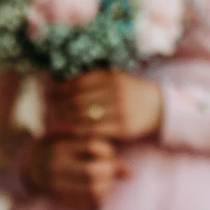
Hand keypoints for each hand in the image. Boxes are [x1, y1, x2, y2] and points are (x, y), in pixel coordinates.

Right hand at [23, 134, 129, 209]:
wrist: (31, 166)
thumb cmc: (61, 148)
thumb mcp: (73, 140)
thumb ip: (99, 148)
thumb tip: (131, 173)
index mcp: (61, 146)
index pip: (93, 146)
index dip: (108, 150)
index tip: (108, 152)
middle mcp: (56, 166)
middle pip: (92, 172)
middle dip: (109, 171)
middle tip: (111, 168)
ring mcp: (57, 184)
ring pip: (93, 189)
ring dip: (107, 185)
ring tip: (106, 178)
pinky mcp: (60, 197)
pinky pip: (88, 201)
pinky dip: (100, 196)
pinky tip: (99, 188)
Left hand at [45, 69, 162, 141]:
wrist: (160, 107)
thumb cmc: (132, 92)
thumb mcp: (117, 78)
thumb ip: (95, 78)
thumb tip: (65, 81)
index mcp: (112, 77)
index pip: (78, 83)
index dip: (60, 89)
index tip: (49, 94)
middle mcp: (115, 92)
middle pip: (78, 100)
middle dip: (61, 105)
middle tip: (50, 109)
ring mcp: (119, 111)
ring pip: (84, 117)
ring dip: (67, 120)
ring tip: (58, 120)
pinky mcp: (122, 128)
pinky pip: (94, 131)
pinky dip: (80, 132)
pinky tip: (72, 132)